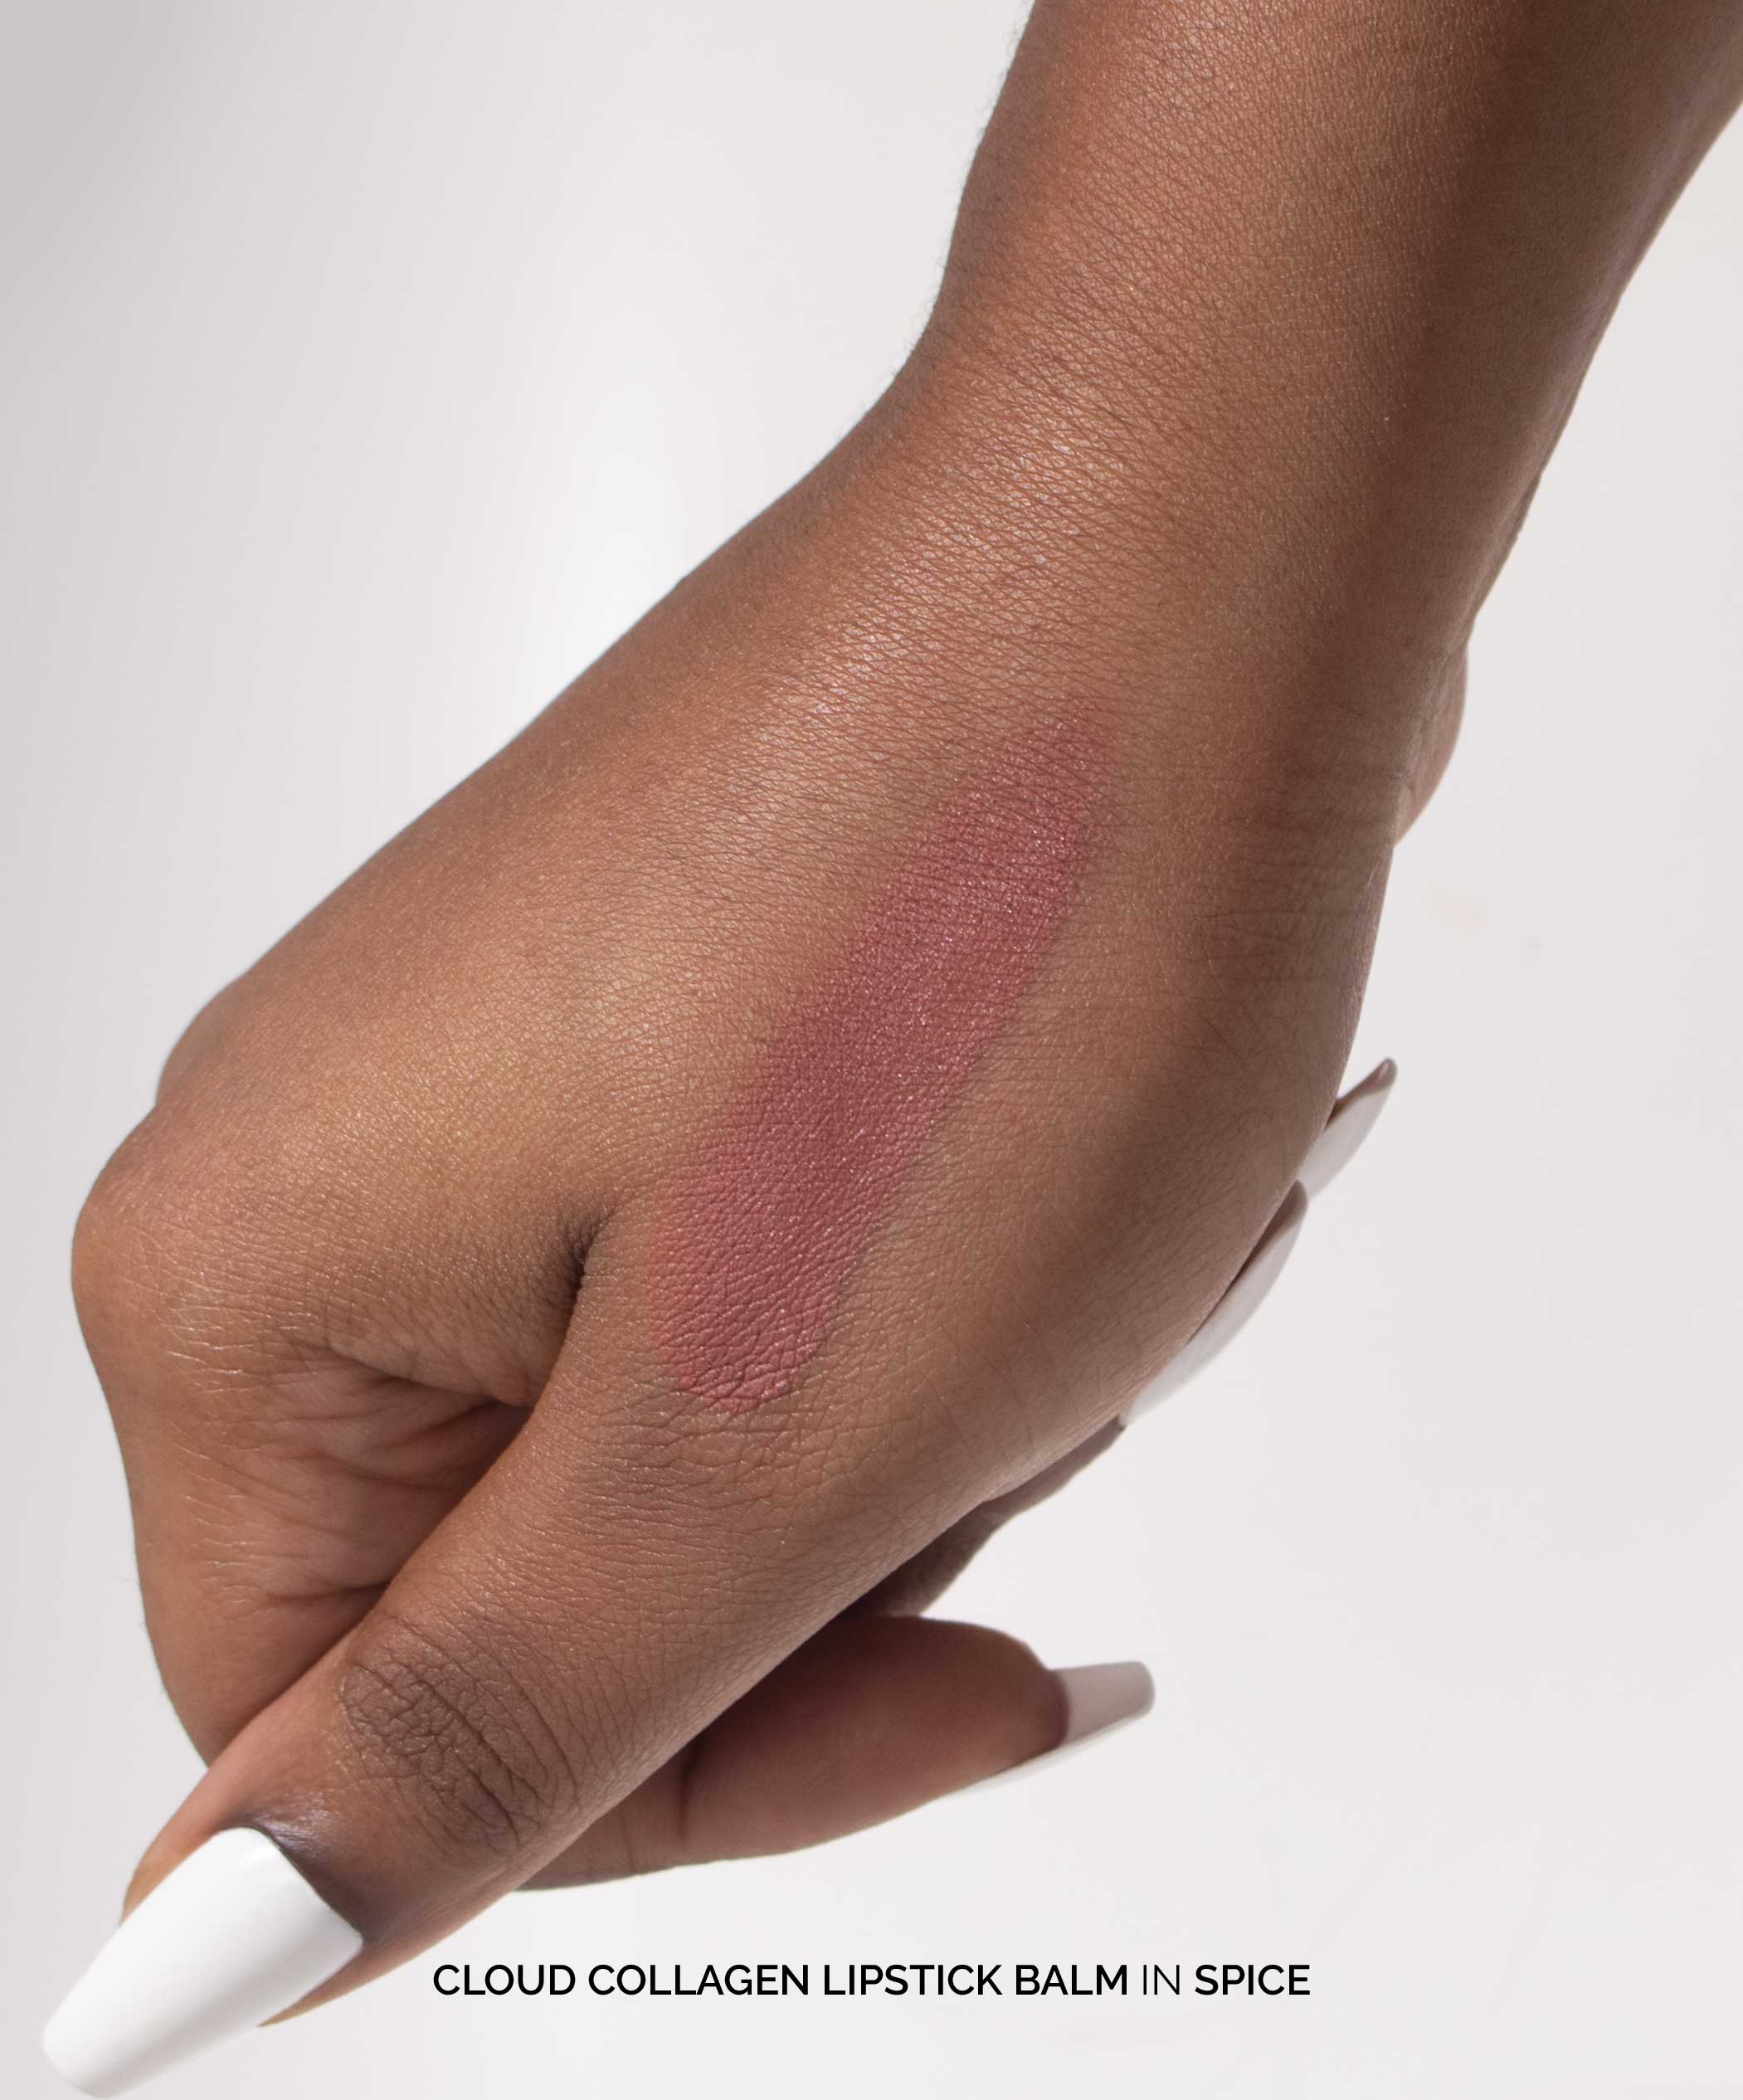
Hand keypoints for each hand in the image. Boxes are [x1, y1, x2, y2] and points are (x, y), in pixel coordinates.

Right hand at [53, 350, 1403, 2091]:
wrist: (1183, 544)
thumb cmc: (1002, 928)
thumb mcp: (753, 1445)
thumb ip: (478, 1725)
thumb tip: (212, 1939)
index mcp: (251, 1270)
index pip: (343, 1733)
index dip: (666, 1774)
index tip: (930, 1679)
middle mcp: (333, 1151)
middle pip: (546, 1569)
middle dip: (826, 1535)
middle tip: (1003, 1362)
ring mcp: (504, 1061)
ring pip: (699, 1429)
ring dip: (924, 1395)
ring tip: (1055, 1208)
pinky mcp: (661, 1007)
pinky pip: (777, 1275)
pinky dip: (953, 1279)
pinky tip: (1060, 1143)